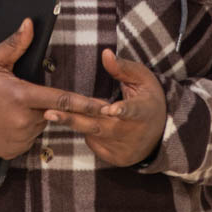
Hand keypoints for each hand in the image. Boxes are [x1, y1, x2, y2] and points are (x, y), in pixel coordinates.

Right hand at [0, 20, 96, 158]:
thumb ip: (14, 45)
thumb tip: (30, 24)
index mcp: (21, 95)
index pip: (62, 99)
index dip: (86, 103)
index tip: (106, 107)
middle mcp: (24, 120)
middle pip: (50, 112)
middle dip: (41, 105)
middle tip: (15, 99)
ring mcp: (19, 138)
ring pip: (38, 126)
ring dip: (30, 118)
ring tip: (4, 110)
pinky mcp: (13, 151)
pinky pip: (27, 140)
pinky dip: (21, 132)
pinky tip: (2, 123)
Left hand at [41, 49, 168, 166]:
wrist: (161, 134)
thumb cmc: (148, 100)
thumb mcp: (142, 80)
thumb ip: (122, 67)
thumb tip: (105, 53)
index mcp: (144, 110)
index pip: (134, 110)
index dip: (123, 110)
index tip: (111, 109)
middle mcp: (134, 133)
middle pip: (100, 126)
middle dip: (73, 119)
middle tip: (50, 113)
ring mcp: (125, 148)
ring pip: (92, 133)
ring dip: (79, 121)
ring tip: (63, 112)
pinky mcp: (116, 158)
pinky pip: (93, 142)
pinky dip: (89, 132)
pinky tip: (93, 124)